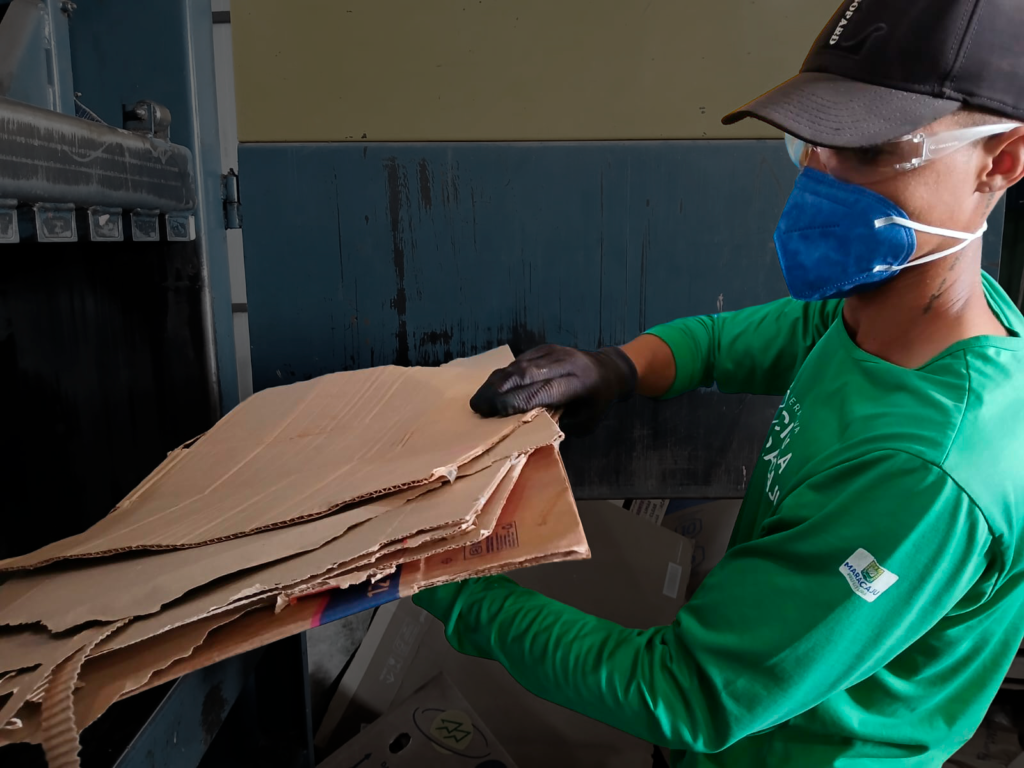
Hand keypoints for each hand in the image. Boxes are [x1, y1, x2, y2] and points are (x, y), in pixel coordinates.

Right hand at [470, 345, 636, 434]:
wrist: (609, 369)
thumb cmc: (596, 402)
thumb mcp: (585, 420)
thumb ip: (560, 423)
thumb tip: (529, 430)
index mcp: (577, 383)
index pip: (542, 390)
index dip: (517, 400)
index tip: (495, 412)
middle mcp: (563, 363)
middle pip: (525, 374)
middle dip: (498, 391)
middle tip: (478, 407)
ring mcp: (552, 352)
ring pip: (518, 366)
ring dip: (495, 383)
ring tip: (478, 400)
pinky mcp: (542, 348)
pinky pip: (518, 361)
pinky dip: (502, 376)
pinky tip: (489, 388)